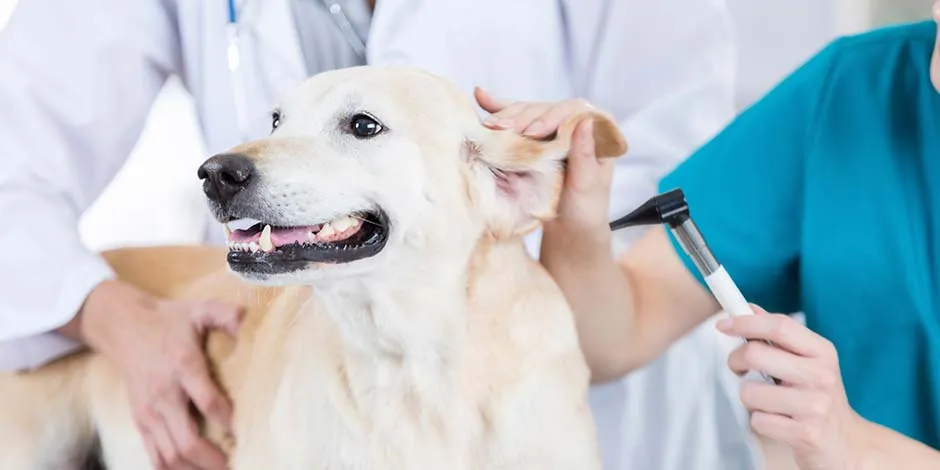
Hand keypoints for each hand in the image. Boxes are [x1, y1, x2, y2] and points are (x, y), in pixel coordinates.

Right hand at [80, 280, 242, 469]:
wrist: (123, 327)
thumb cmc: (170, 320)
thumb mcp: (200, 309)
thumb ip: (226, 314)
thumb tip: (250, 319)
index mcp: (183, 366)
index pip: (207, 400)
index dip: (226, 419)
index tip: (243, 431)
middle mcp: (164, 394)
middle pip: (185, 440)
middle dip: (211, 459)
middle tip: (234, 464)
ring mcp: (149, 412)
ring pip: (169, 455)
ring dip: (194, 468)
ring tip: (218, 468)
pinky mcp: (140, 421)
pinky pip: (155, 456)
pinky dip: (173, 468)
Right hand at [474, 87, 614, 255]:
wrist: (570, 231)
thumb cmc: (585, 211)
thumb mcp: (587, 186)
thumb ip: (585, 155)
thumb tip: (584, 121)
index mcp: (598, 130)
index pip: (574, 111)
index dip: (551, 117)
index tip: (532, 132)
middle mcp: (575, 123)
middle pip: (546, 109)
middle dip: (522, 118)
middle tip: (500, 128)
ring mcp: (552, 128)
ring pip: (527, 113)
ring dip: (506, 117)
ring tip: (488, 124)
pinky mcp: (533, 138)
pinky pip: (515, 120)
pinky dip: (498, 109)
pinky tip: (480, 97)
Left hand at [717, 306, 866, 469]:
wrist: (846, 443)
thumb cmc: (816, 396)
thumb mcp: (807, 361)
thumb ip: (778, 335)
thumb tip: (749, 308)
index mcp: (822, 352)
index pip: (779, 326)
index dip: (746, 322)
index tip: (723, 324)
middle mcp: (822, 375)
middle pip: (755, 354)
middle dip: (736, 361)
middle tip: (739, 369)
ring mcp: (815, 405)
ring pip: (750, 392)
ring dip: (750, 398)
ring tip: (770, 402)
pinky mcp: (806, 433)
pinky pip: (758, 421)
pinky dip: (761, 422)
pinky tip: (780, 423)